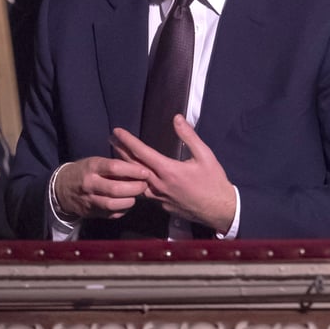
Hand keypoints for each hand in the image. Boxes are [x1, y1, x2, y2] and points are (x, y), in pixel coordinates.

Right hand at [53, 157, 148, 219]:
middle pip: (116, 189)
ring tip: (136, 195)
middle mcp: (89, 184)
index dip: (133, 170)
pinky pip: (112, 214)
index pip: (114, 167)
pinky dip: (123, 209)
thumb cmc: (85, 171)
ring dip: (130, 200)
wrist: (62, 189)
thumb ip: (114, 166)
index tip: (145, 172)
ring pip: (114, 204)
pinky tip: (126, 203)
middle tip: (144, 185)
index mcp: (92, 167)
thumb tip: (139, 169)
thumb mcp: (95, 162)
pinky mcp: (91, 213)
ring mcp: (89, 200)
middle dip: (135, 188)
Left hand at [110, 115, 236, 232]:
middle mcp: (159, 184)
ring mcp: (158, 197)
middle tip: (110, 140)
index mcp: (169, 170)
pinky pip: (143, 192)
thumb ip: (189, 137)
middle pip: (133, 167)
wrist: (219, 209)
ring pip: (135, 181)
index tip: (117, 131)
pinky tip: (132, 178)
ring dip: (124, 168)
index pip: (142, 152)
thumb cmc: (214, 181)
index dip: (128, 141)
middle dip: (120, 151)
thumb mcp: (205, 156)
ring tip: (117, 157)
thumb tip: (177, 118)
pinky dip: (134, 182)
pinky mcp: (161, 205)